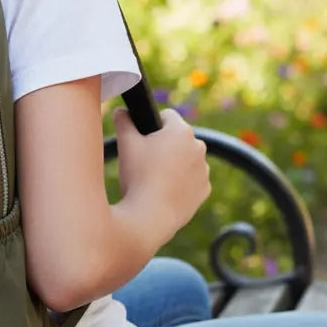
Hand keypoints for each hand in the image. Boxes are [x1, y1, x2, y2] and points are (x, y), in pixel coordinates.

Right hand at [112, 106, 210, 247]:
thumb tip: (121, 110)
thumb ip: (123, 120)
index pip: (167, 116)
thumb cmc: (138, 176)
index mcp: (181, 131)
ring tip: (154, 178)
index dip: (151, 125)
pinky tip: (164, 191)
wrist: (151, 216)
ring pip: (185, 159)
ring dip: (174, 163)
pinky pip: (191, 179)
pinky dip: (180, 182)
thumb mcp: (125, 143)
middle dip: (164, 145)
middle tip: (144, 160)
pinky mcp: (205, 189)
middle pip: (177, 138)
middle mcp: (199, 146)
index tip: (142, 139)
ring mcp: (204, 169)